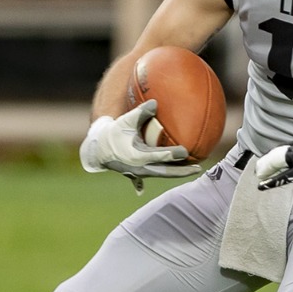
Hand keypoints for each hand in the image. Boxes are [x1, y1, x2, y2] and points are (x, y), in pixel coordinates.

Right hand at [79, 99, 200, 192]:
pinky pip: (145, 180)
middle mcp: (139, 167)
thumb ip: (141, 112)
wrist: (94, 148)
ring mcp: (136, 173)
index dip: (173, 154)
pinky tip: (147, 189)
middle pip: (165, 172)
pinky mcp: (133, 175)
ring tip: (191, 171)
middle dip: (182, 171)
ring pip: (160, 175)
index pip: (160, 156)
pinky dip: (150, 180)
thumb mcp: (126, 121)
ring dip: (175, 174)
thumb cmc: (113, 132)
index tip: (186, 151)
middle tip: (198, 168)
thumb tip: (156, 102)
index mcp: (138, 155)